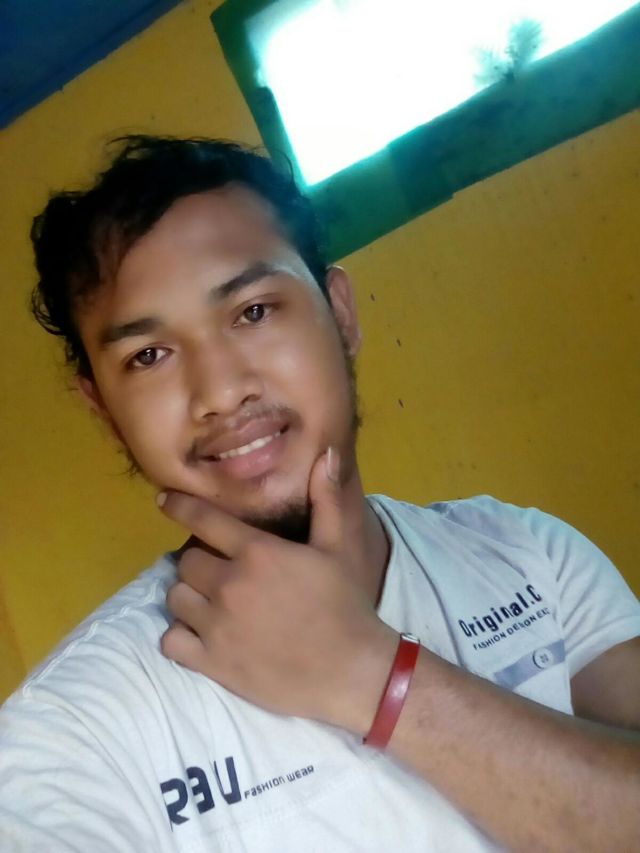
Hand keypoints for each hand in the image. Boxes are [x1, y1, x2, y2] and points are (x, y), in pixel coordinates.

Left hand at [158, 449, 397, 732]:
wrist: (352, 671)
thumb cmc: (346, 604)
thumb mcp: (341, 547)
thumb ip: (327, 499)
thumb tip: (326, 453)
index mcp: (258, 553)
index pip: (203, 520)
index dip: (180, 506)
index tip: (164, 500)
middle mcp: (230, 585)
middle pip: (185, 561)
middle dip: (198, 561)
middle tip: (218, 569)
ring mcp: (217, 627)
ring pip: (175, 598)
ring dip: (188, 595)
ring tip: (209, 601)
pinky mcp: (212, 663)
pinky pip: (171, 641)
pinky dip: (180, 635)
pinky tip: (201, 633)